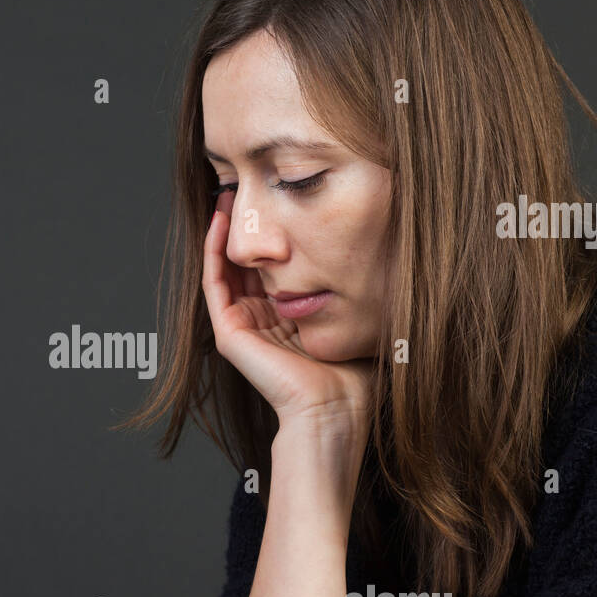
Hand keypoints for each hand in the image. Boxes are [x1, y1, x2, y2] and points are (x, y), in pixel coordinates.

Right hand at [201, 189, 374, 432]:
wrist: (335, 408)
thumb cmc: (352, 375)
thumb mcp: (354, 318)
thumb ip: (354, 290)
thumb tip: (382, 250)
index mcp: (285, 321)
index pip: (272, 268)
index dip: (272, 234)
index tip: (277, 199)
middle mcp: (260, 323)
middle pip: (246, 263)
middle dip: (246, 226)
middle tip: (244, 188)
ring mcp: (242, 327)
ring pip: (226, 269)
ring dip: (225, 231)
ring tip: (226, 195)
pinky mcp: (230, 333)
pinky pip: (215, 283)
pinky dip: (214, 251)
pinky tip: (220, 221)